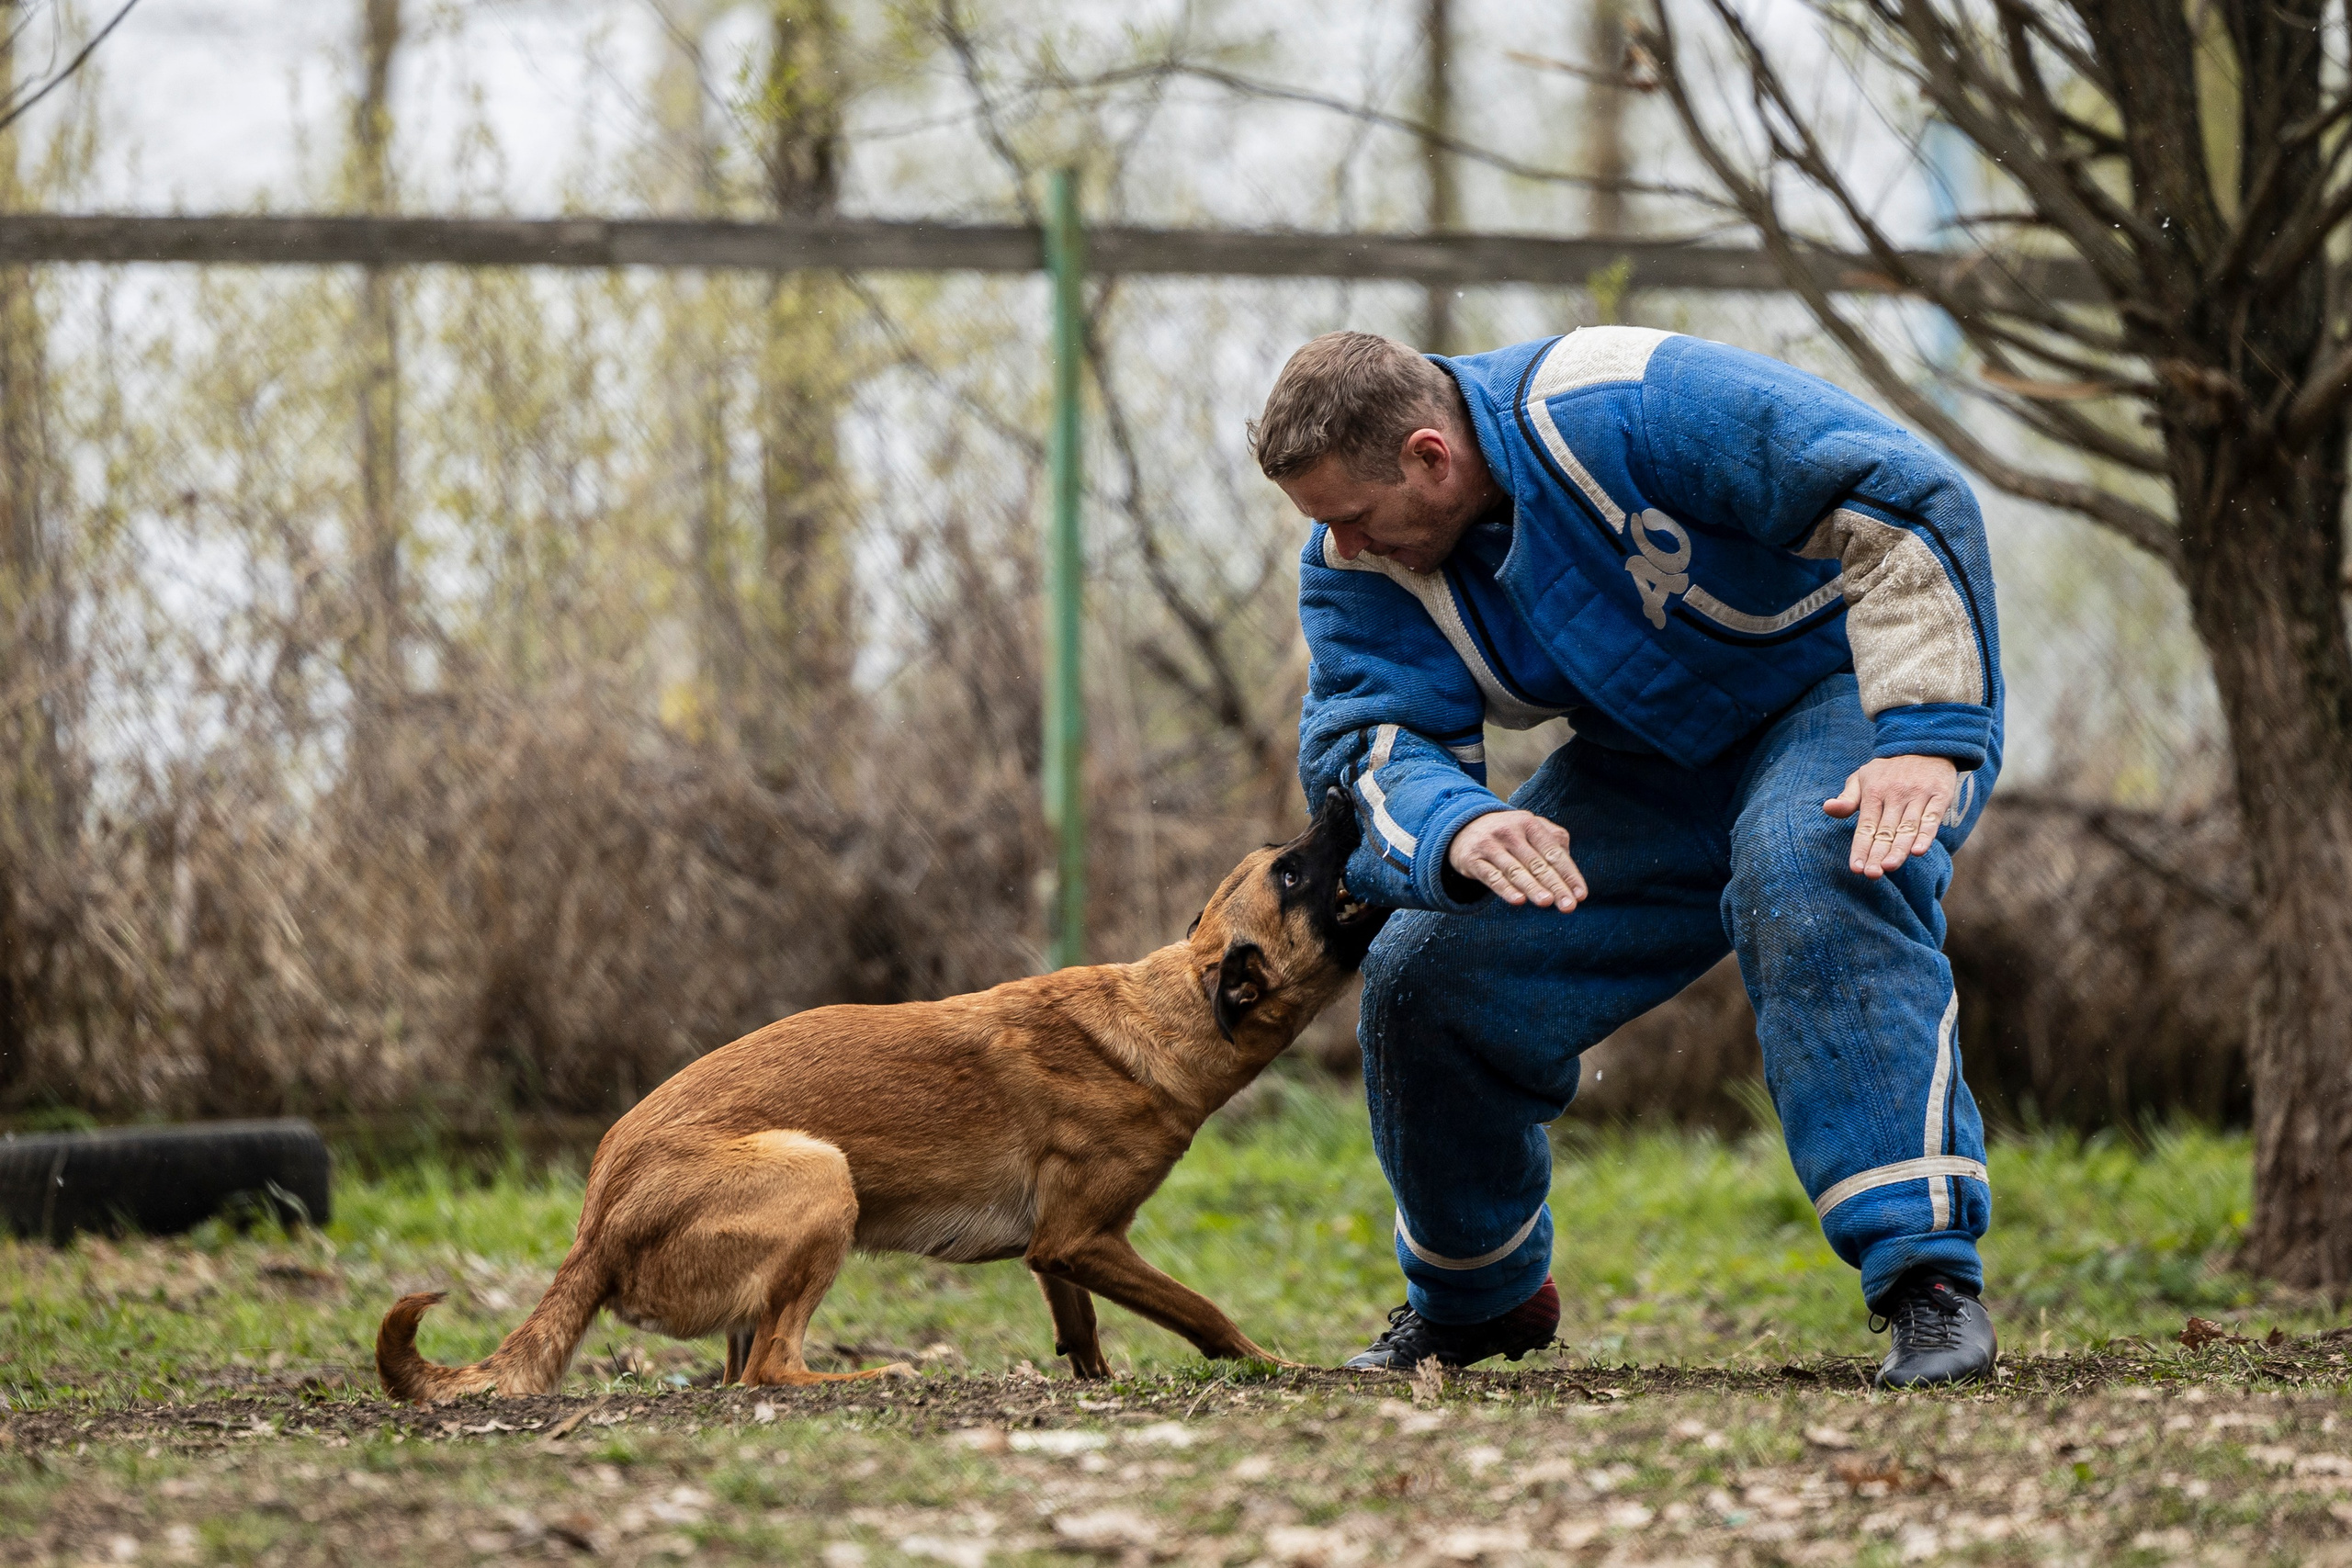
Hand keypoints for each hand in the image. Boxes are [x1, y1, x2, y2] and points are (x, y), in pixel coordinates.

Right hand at [1446, 810, 1586, 910]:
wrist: (1463, 826)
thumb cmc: (1508, 834)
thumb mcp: (1530, 829)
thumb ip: (1554, 842)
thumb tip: (1570, 870)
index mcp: (1529, 823)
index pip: (1554, 852)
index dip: (1569, 874)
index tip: (1581, 896)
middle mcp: (1510, 832)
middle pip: (1537, 863)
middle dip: (1555, 886)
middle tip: (1568, 906)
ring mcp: (1490, 845)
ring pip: (1515, 870)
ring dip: (1532, 887)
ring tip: (1546, 902)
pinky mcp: (1472, 859)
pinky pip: (1492, 877)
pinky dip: (1505, 889)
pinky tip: (1518, 900)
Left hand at [1823, 755, 1959, 877]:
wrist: (1924, 742)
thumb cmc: (1888, 769)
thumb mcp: (1863, 777)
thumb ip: (1847, 798)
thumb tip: (1828, 808)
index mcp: (1874, 792)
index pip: (1866, 826)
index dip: (1861, 847)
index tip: (1856, 868)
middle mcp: (1895, 794)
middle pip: (1886, 830)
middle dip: (1878, 854)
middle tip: (1871, 874)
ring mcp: (1918, 795)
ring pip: (1907, 827)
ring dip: (1899, 848)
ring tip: (1889, 867)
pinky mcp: (1940, 795)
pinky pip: (1932, 818)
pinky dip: (1926, 835)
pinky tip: (1919, 851)